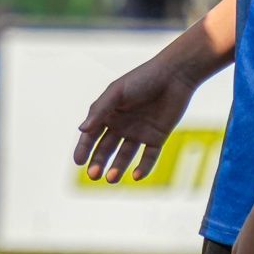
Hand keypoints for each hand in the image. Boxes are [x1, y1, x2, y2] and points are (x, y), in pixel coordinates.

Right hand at [72, 54, 198, 182]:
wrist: (175, 75)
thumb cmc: (143, 78)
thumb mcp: (117, 92)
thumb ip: (99, 110)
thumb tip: (81, 129)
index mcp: (108, 113)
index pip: (91, 135)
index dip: (84, 148)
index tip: (78, 162)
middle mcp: (121, 124)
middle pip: (106, 149)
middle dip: (98, 162)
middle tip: (93, 175)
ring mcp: (139, 132)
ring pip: (125, 156)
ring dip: (117, 168)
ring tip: (111, 179)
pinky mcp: (157, 137)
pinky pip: (148, 157)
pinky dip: (143, 168)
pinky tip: (136, 176)